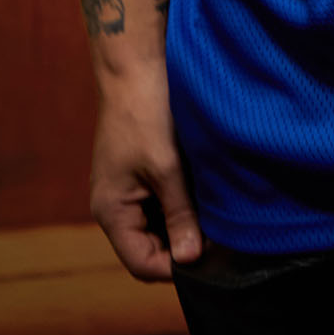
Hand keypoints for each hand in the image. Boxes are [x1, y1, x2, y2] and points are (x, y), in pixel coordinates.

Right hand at [89, 62, 203, 278]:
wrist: (136, 66)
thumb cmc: (146, 114)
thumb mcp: (167, 168)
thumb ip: (179, 215)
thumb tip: (191, 260)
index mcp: (111, 211)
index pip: (141, 263)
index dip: (175, 268)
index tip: (211, 257)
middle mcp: (115, 206)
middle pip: (150, 247)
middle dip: (183, 245)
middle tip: (221, 237)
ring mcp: (128, 189)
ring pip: (160, 225)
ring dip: (185, 222)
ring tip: (216, 214)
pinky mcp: (140, 173)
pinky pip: (162, 202)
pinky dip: (183, 203)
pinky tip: (206, 193)